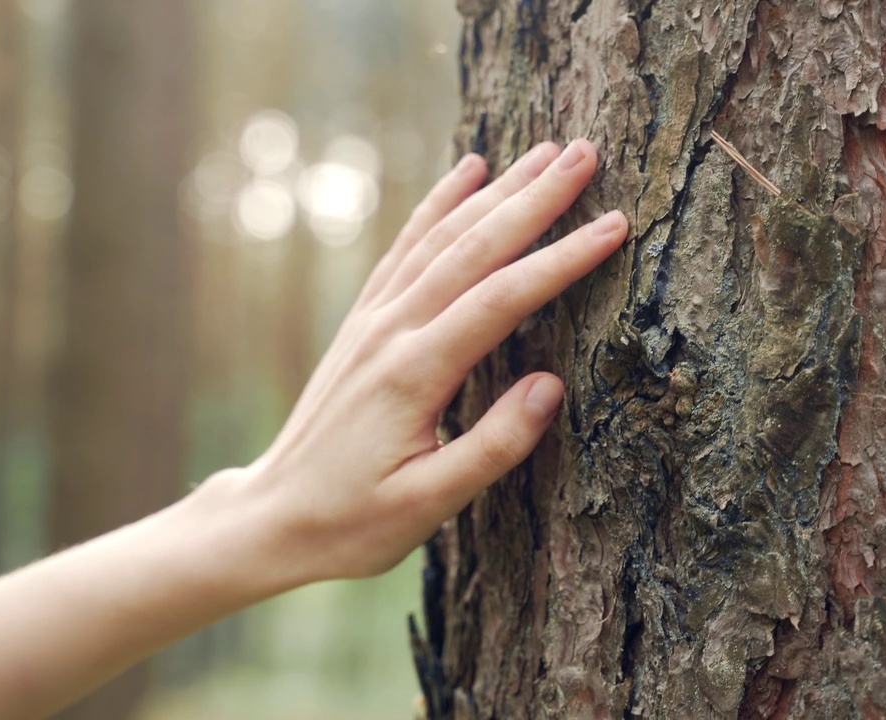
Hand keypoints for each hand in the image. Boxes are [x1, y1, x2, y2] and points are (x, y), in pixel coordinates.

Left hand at [236, 139, 626, 580]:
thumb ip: (492, 448)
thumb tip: (552, 386)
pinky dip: (438, 204)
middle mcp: (391, 332)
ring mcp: (373, 321)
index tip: (612, 224)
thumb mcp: (428, 507)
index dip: (561, 260)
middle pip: (473, 248)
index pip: (501, 299)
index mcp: (413, 374)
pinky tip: (466, 174)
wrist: (272, 516)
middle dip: (534, 198)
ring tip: (543, 152)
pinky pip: (406, 247)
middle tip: (585, 153)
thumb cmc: (353, 522)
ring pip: (441, 238)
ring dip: (495, 191)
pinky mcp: (364, 323)